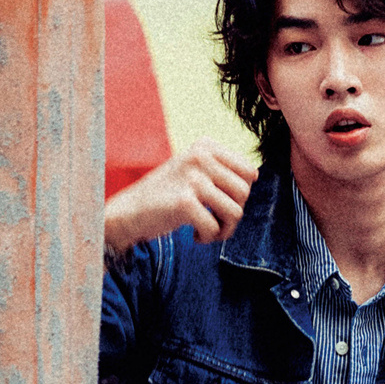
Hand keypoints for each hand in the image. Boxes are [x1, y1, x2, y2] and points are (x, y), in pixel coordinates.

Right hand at [104, 139, 255, 254]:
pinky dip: (208, 238)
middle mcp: (199, 157)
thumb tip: (256, 174)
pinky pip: (215, 227)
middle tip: (214, 220)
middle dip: (234, 213)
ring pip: (235, 211)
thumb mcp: (194, 171)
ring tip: (206, 230)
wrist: (128, 212)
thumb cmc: (166, 195)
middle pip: (245, 192)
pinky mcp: (183, 202)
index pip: (249, 171)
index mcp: (205, 146)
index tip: (220, 203)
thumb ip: (222, 169)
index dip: (240, 194)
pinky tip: (195, 236)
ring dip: (224, 229)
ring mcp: (192, 178)